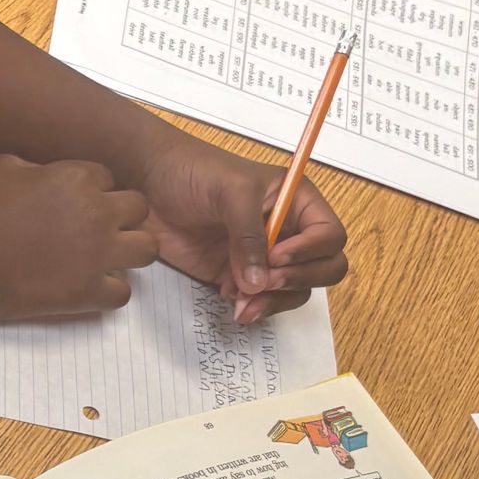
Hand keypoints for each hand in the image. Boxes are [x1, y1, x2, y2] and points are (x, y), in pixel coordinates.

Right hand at [0, 155, 158, 321]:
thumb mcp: (3, 168)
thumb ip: (39, 169)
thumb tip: (50, 179)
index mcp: (78, 179)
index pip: (108, 178)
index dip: (93, 189)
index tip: (75, 202)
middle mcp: (97, 214)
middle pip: (139, 208)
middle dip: (121, 214)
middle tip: (96, 227)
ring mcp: (97, 256)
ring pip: (147, 249)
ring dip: (130, 249)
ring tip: (107, 255)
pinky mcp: (88, 293)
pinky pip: (123, 293)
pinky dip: (110, 289)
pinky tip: (91, 285)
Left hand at [135, 131, 347, 324]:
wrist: (149, 184)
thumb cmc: (193, 172)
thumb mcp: (229, 190)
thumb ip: (248, 234)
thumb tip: (259, 283)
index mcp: (297, 201)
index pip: (330, 235)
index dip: (310, 251)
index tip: (275, 255)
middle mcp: (288, 231)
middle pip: (324, 268)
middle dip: (299, 280)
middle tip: (264, 282)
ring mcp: (265, 257)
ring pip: (296, 291)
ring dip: (275, 301)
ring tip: (241, 298)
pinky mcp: (238, 276)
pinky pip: (262, 301)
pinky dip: (253, 306)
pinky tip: (228, 296)